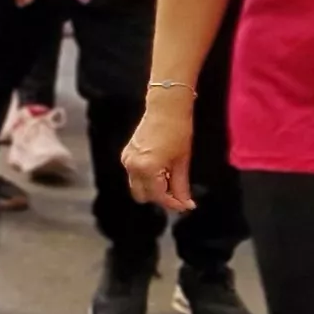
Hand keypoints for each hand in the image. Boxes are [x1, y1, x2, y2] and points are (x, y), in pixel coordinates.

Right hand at [117, 99, 196, 213]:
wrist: (166, 108)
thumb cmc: (177, 130)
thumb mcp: (182, 161)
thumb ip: (181, 185)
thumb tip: (185, 203)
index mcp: (147, 168)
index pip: (158, 196)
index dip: (173, 203)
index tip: (186, 205)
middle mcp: (132, 166)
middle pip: (142, 196)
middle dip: (160, 197)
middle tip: (178, 194)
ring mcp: (127, 160)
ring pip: (137, 186)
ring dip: (153, 188)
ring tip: (171, 178)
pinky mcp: (127, 154)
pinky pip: (134, 175)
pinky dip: (147, 178)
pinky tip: (161, 170)